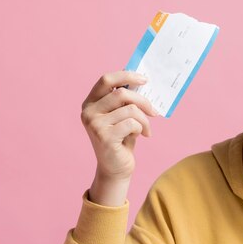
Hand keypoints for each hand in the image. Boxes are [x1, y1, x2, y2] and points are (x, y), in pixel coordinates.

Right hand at [80, 71, 156, 204]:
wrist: (116, 167)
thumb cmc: (122, 139)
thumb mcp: (122, 116)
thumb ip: (126, 100)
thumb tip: (142, 81)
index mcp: (90, 103)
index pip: (106, 80)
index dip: (126, 75)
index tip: (145, 79)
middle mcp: (88, 112)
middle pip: (122, 93)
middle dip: (143, 101)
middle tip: (154, 112)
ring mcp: (94, 124)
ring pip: (130, 109)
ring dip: (145, 119)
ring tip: (146, 129)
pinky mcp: (104, 136)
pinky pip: (132, 123)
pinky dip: (142, 128)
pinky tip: (141, 136)